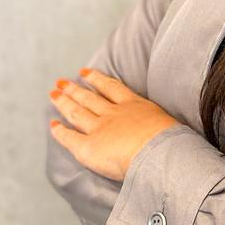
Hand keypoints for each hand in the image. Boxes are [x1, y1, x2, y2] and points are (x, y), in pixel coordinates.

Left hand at [48, 68, 182, 181]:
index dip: (97, 79)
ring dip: (64, 102)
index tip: (86, 72)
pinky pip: (69, 137)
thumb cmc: (171, 142)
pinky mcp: (88, 147)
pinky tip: (52, 125)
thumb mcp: (170, 124)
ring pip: (77, 112)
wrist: (158, 152)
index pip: (112, 88)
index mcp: (135, 105)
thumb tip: (171, 133)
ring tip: (54, 94)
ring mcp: (99, 128)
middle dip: (74, 89)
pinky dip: (59, 131)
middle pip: (90, 97)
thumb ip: (161, 125)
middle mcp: (114, 114)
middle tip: (61, 82)